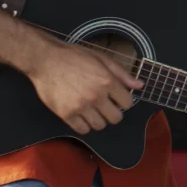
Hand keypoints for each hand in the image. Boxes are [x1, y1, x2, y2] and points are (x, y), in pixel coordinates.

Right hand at [26, 40, 142, 134]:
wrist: (46, 60)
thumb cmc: (75, 56)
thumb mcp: (102, 59)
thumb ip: (122, 74)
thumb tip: (140, 85)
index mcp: (107, 81)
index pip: (128, 103)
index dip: (124, 101)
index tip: (117, 99)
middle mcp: (96, 96)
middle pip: (116, 118)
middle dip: (114, 112)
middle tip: (106, 106)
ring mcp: (80, 107)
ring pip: (100, 126)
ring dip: (99, 120)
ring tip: (93, 110)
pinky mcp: (66, 114)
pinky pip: (83, 130)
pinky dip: (85, 125)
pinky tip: (82, 115)